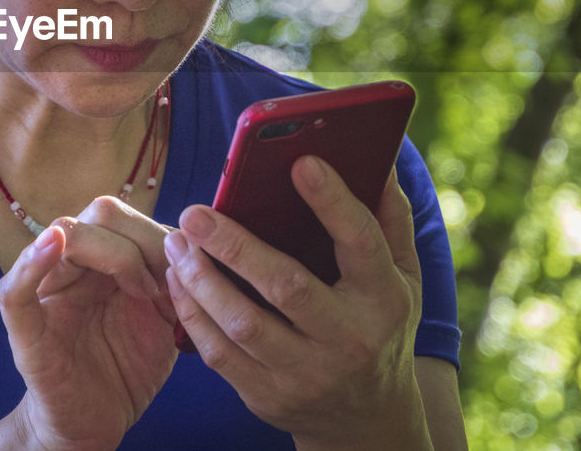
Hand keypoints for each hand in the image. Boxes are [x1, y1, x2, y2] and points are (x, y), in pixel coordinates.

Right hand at [0, 196, 177, 450]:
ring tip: (142, 293)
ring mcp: (46, 295)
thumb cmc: (127, 369)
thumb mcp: (163, 319)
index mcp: (101, 259)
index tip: (186, 272)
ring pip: (64, 236)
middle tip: (164, 286)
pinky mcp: (27, 333)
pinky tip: (53, 244)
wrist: (96, 425)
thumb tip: (197, 243)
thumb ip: (174, 281)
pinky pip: (15, 291)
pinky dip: (31, 262)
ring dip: (115, 255)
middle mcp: (71, 266)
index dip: (160, 234)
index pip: (124, 214)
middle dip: (144, 241)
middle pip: (98, 215)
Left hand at [164, 156, 430, 450]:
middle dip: (235, 246)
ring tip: (177, 241)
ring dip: (201, 279)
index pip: (360, 243)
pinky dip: (192, 314)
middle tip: (195, 212)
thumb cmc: (380, 326)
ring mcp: (306, 374)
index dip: (332, 202)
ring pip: (243, 323)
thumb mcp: (403, 277)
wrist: (368, 420)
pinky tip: (178, 279)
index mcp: (383, 298)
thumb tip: (376, 160)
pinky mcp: (269, 397)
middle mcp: (347, 339)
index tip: (300, 161)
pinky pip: (220, 354)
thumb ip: (390, 218)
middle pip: (286, 286)